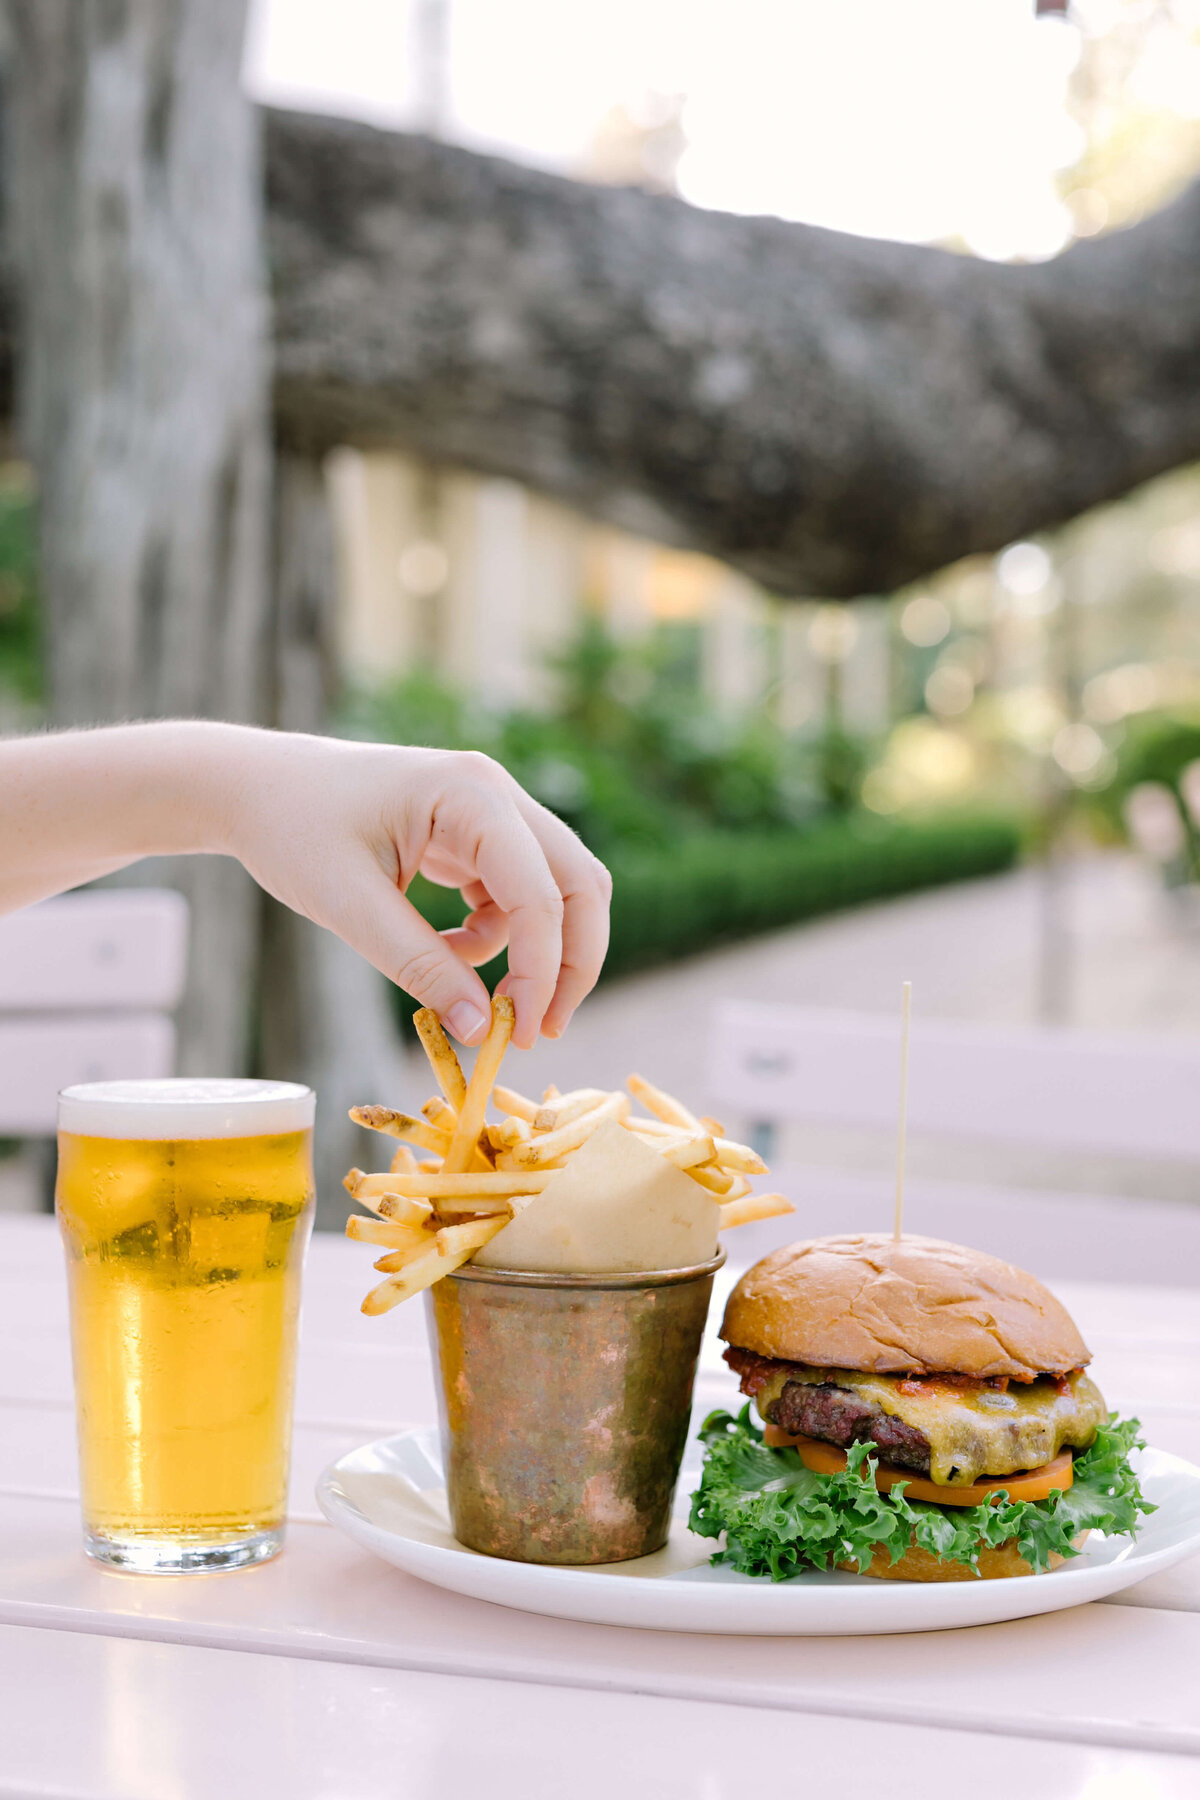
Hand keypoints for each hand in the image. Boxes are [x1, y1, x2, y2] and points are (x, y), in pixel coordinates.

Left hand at [228, 734, 610, 1047]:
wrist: (255, 787)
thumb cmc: (291, 831)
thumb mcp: (347, 905)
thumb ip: (418, 966)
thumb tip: (483, 1032)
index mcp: (469, 793)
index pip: (539, 892)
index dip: (540, 971)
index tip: (518, 1035)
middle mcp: (495, 792)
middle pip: (579, 884)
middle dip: (570, 963)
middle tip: (541, 1031)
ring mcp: (491, 810)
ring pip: (558, 890)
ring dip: (539, 953)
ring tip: (492, 1008)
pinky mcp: (477, 834)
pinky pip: (518, 894)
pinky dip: (499, 938)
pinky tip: (448, 954)